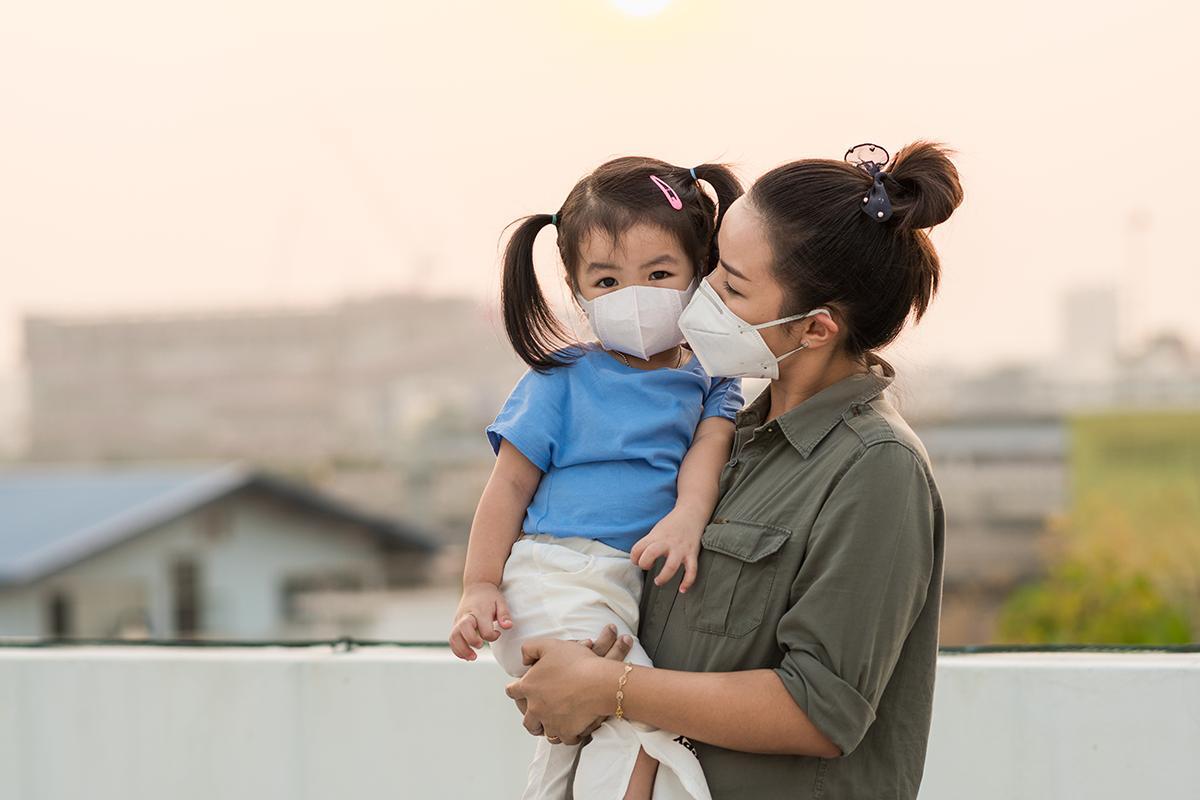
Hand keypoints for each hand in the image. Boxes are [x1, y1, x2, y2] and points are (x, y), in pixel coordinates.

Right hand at [449, 581, 512, 660]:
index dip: (493, 636)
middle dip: (472, 642)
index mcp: (479, 611)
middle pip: (463, 630)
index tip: (498, 633)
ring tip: (472, 658)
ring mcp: (458, 620)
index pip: (484, 629)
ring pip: (454, 637)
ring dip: (461, 650)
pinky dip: (457, 650)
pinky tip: (466, 656)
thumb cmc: (490, 597)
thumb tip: (508, 626)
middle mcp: (466, 616)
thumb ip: (504, 615)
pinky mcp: (455, 624)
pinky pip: (452, 639)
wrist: (476, 587)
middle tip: (481, 646)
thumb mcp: (501, 602)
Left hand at [506, 631, 630, 743]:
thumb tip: (524, 660)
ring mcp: (550, 722)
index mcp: (529, 686)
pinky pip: (564, 739)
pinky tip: (573, 730)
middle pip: (527, 720)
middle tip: (538, 716)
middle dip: (532, 718)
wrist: (599, 682)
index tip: (520, 692)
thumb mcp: (550, 645)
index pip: (512, 692)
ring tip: (556, 725)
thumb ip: (530, 648)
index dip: (516, 691)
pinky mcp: (566, 732)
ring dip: (549, 729)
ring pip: (545, 732)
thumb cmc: (577, 662)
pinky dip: (568, 736)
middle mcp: (536, 708)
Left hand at [630, 509, 703, 592]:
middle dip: (645, 564)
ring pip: (671, 565)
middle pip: (651, 554)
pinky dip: (687, 581)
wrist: (691, 513)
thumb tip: (640, 558)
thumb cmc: (672, 524)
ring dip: (663, 576)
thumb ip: (649, 543)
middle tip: (646, 567)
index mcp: (656, 536)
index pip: (638, 548)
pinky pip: (692, 570)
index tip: (637, 561)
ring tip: (659, 581)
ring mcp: (681, 549)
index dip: (634, 557)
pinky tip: (682, 589)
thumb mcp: (656, 530)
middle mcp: (667, 543)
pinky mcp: (692, 553)